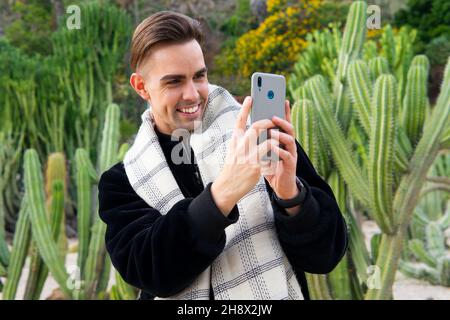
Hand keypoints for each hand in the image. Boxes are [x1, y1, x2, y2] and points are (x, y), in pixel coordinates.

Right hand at [211, 96, 276, 215]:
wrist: (227, 187)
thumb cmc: (232, 168)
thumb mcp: (233, 151)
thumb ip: (241, 140)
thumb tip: (254, 130)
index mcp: (235, 141)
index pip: (239, 120)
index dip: (245, 107)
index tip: (250, 97)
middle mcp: (240, 146)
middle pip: (257, 127)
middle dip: (268, 122)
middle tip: (273, 121)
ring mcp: (248, 156)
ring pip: (267, 140)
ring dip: (275, 136)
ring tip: (279, 136)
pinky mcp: (256, 166)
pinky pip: (270, 155)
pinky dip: (275, 151)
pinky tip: (278, 152)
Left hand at [262, 100, 298, 202]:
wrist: (280, 186)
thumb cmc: (272, 166)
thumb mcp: (265, 151)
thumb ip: (262, 140)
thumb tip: (252, 126)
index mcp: (282, 140)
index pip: (284, 123)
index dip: (285, 111)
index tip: (283, 99)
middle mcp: (289, 145)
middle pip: (289, 128)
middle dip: (282, 121)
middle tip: (274, 116)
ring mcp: (291, 154)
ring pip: (290, 140)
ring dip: (281, 135)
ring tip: (272, 132)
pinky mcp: (290, 165)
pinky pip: (287, 156)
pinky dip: (280, 151)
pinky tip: (274, 148)